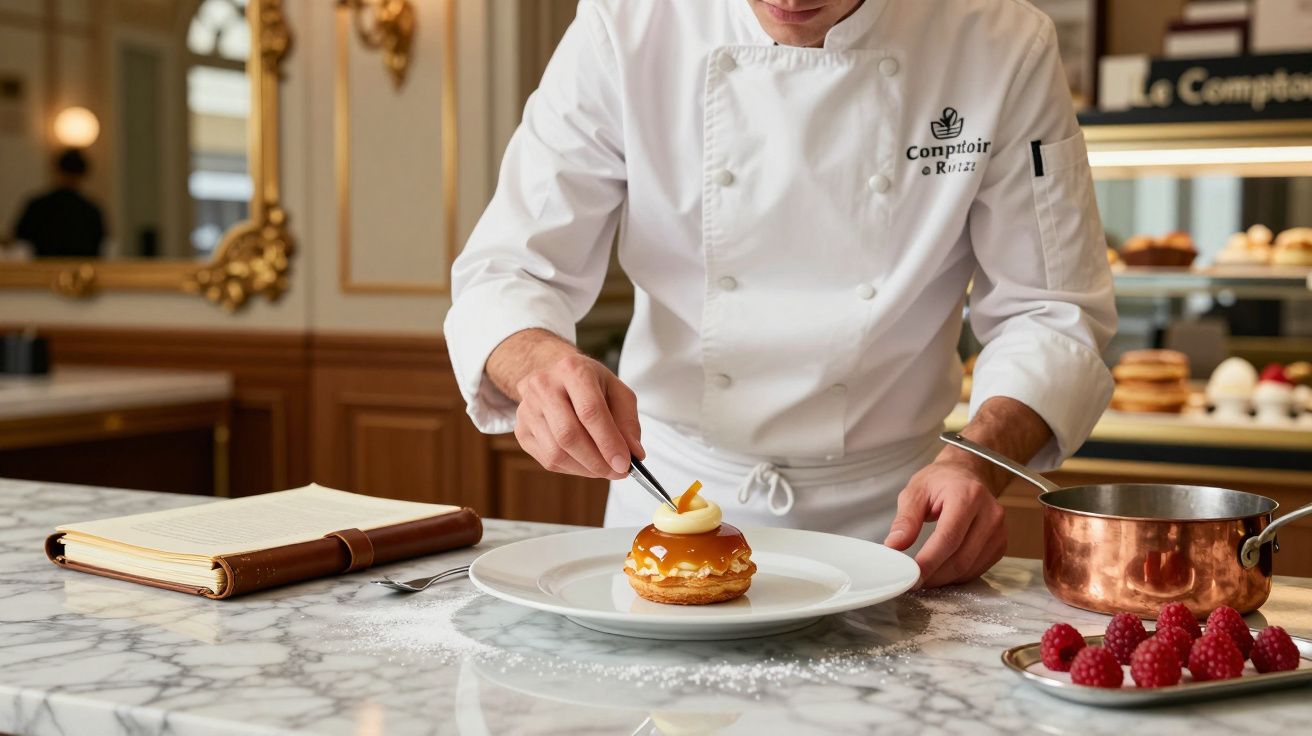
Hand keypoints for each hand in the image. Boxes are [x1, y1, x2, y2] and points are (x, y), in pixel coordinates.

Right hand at [494, 331, 642, 479]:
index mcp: (572, 369)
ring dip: (586, 468)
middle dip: (597, 461)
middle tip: (617, 472)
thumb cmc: (590, 385)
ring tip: (604, 468)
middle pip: (569, 434)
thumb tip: (634, 454)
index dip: (608, 442)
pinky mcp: (521, 429)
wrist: (555, 376)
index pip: (590, 410)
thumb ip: (628, 422)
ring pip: (556, 452)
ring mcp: (527, 408)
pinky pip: (547, 460)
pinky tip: (585, 462)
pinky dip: (572, 468)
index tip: (624, 464)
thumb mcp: (617, 391)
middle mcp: (544, 385)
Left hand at [882, 459, 1006, 588]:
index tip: (912, 575)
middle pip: (961, 557)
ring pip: (970, 567)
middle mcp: (989, 513)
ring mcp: (998, 530)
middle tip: (914, 581)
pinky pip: (978, 568)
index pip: (949, 537)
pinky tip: (942, 571)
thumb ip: (905, 519)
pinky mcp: (1000, 543)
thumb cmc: (940, 480)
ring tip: (925, 576)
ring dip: (945, 578)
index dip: (929, 561)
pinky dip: (958, 575)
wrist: (966, 473)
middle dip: (935, 575)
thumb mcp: (915, 491)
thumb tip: (894, 545)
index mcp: (967, 496)